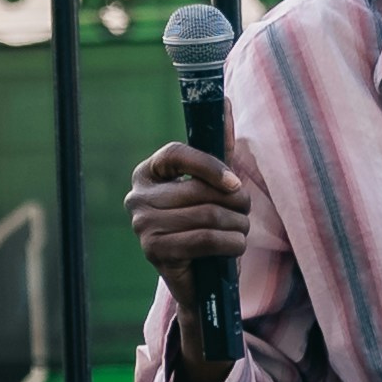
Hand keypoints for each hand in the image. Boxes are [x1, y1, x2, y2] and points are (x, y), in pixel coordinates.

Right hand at [128, 141, 250, 305]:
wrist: (197, 280)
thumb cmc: (205, 226)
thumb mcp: (212, 186)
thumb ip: (218, 146)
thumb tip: (226, 100)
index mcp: (147, 173)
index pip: (175, 153)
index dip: (209, 164)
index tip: (235, 182)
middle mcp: (137, 197)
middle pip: (198, 189)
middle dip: (235, 202)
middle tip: (245, 213)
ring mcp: (142, 225)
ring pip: (207, 215)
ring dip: (237, 225)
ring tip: (241, 231)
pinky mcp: (154, 251)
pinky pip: (205, 239)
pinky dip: (232, 243)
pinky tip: (236, 246)